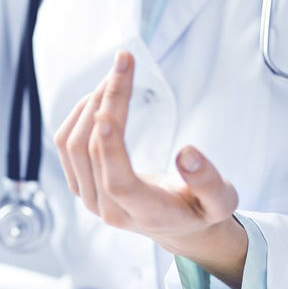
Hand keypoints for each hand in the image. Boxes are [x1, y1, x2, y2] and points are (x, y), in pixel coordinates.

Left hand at [53, 51, 248, 288]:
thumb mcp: (222, 201)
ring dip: (92, 103)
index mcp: (146, 213)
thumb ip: (209, 182)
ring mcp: (88, 198)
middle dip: (108, 101)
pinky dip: (80, 114)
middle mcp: (109, 209)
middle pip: (92, 151)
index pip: (118, 182)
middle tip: (125, 61)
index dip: (109, 149)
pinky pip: (65, 146)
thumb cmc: (201, 209)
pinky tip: (102, 95)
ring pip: (72, 146)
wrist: (177, 226)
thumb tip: (188, 152)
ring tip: (117, 74)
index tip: (105, 110)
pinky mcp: (79, 184)